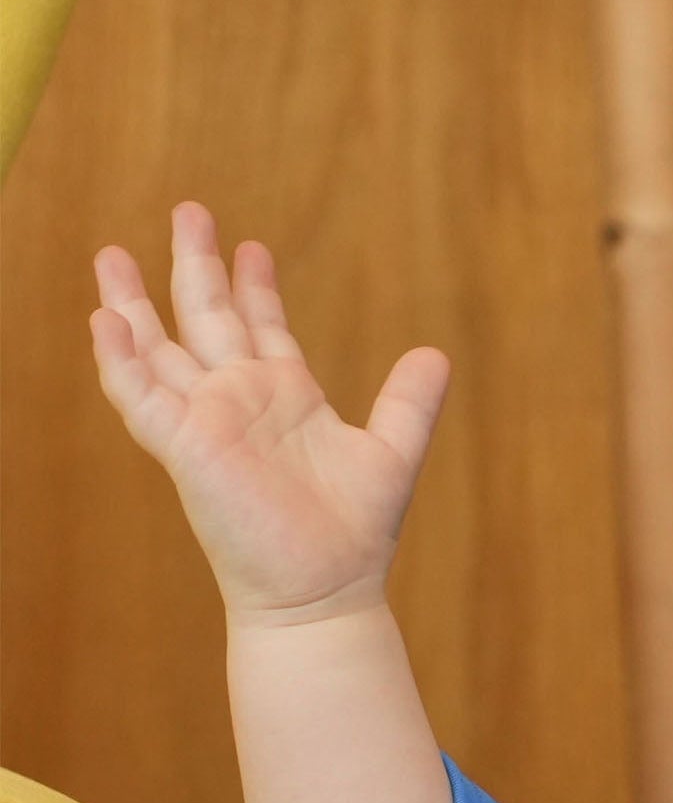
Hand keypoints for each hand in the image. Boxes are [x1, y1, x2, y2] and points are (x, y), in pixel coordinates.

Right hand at [91, 202, 449, 625]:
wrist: (323, 593)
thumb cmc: (351, 535)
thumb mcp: (391, 453)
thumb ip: (408, 403)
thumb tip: (437, 355)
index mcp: (284, 397)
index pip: (262, 326)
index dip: (256, 286)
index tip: (253, 246)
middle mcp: (239, 402)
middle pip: (205, 319)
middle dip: (195, 266)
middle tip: (189, 209)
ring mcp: (206, 421)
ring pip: (157, 349)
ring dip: (132, 304)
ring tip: (112, 255)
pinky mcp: (184, 447)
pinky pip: (140, 395)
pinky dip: (120, 358)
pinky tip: (105, 319)